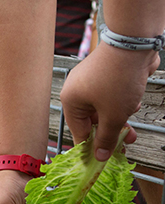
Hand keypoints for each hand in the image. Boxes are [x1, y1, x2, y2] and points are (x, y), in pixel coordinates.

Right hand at [60, 41, 158, 159]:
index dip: (92, 147)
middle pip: (92, 121)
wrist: (133, 44)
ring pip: (103, 109)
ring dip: (119, 119)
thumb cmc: (118, 79)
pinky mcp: (104, 75)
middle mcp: (76, 91)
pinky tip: (133, 104)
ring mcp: (90, 81)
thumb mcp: (114, 115)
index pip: (79, 132)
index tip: (103, 158)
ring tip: (133, 125)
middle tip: (126, 142)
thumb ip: (107, 138)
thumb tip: (100, 156)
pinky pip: (110, 96)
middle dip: (111, 132)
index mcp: (70, 101)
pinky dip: (120, 104)